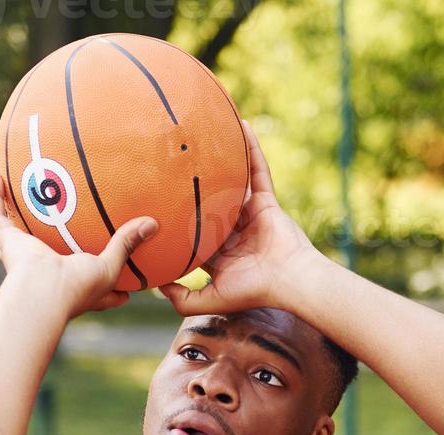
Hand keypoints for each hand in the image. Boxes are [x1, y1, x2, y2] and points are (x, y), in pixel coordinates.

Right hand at [0, 173, 156, 315]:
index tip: (116, 267)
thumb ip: (127, 245)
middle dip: (51, 233)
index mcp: (73, 282)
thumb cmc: (78, 287)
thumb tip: (153, 224)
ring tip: (21, 187)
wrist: (43, 292)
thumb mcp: (109, 267)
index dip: (100, 275)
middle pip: (49, 248)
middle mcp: (46, 269)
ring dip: (16, 210)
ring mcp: (24, 256)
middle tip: (63, 213)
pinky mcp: (9, 244)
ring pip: (17, 230)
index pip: (87, 279)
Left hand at [158, 120, 319, 315]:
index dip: (177, 218)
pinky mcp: (266, 201)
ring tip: (204, 134)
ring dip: (222, 159)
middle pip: (208, 201)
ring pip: (231, 182)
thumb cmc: (252, 291)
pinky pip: (258, 170)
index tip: (156, 203)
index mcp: (219, 250)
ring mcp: (249, 213)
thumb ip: (182, 299)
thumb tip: (156, 285)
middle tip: (171, 161)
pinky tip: (243, 126)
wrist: (287, 281)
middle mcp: (232, 229)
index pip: (193, 231)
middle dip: (194, 185)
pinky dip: (251, 149)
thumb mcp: (209, 300)